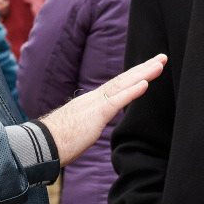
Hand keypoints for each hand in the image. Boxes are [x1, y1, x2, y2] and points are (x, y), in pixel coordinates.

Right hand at [41, 54, 166, 165]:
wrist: (41, 145)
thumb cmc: (58, 141)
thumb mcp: (81, 128)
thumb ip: (91, 121)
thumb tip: (94, 123)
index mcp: (93, 101)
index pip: (118, 85)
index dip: (135, 76)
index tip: (150, 68)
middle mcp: (95, 98)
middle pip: (124, 79)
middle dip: (145, 68)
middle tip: (162, 58)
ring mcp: (95, 104)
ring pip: (123, 84)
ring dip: (143, 74)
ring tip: (159, 65)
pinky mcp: (95, 115)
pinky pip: (116, 101)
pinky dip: (132, 92)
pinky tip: (145, 84)